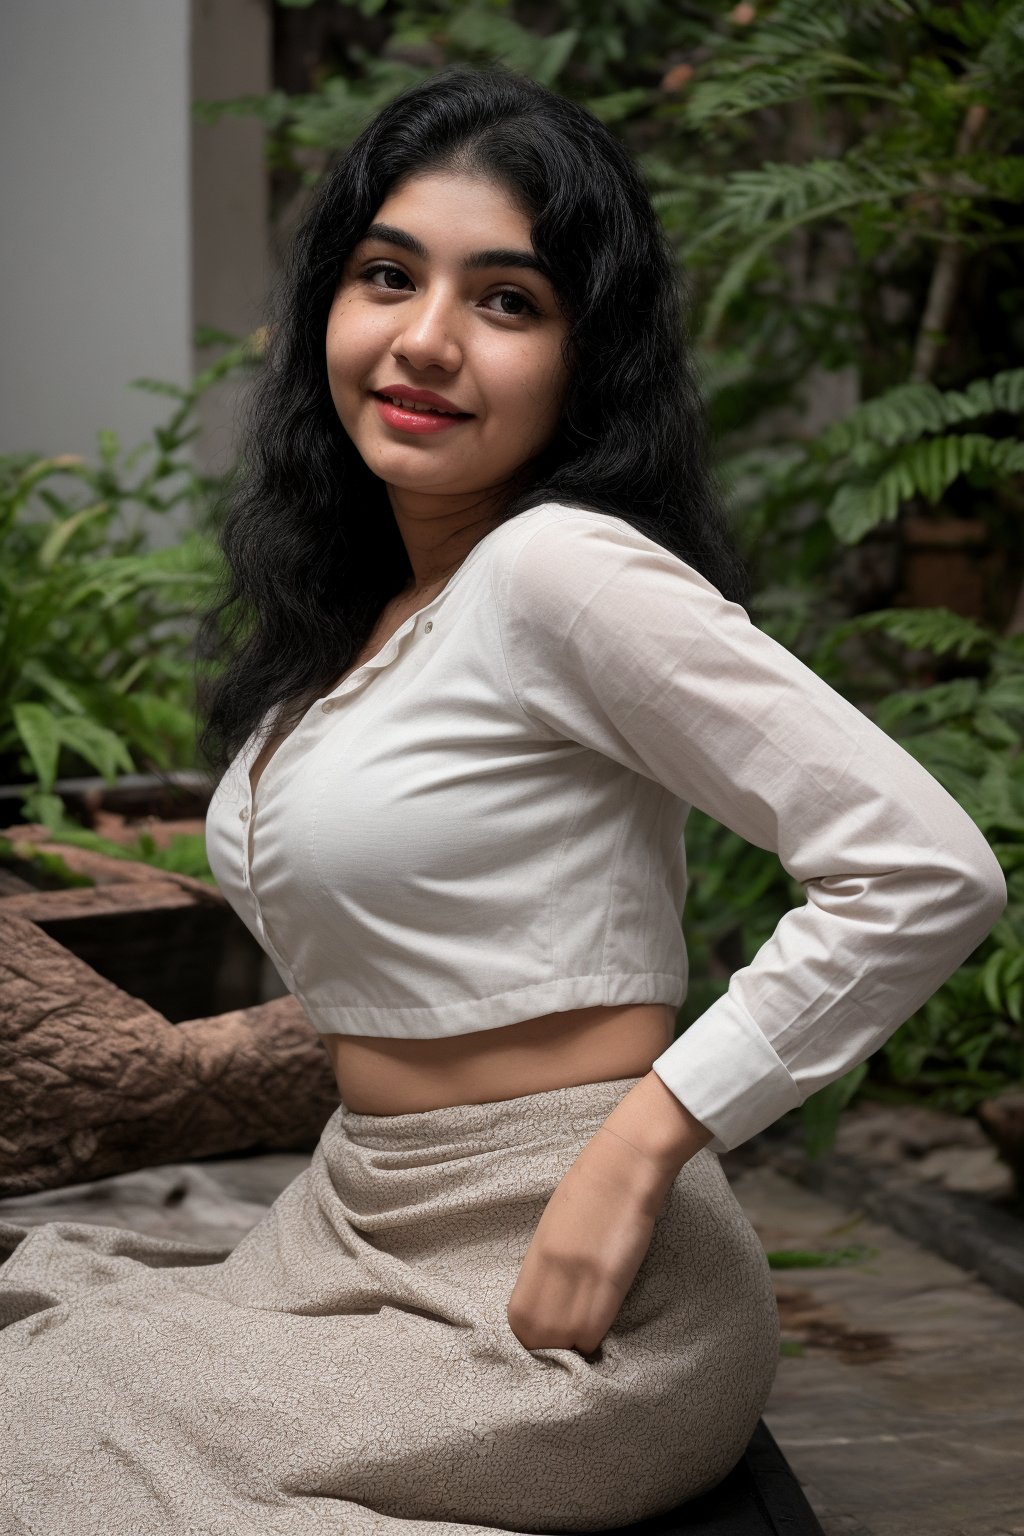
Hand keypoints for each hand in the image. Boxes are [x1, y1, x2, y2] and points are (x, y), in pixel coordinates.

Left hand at [506, 1125, 671, 1355]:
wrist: (625, 1163)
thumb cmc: (591, 1185)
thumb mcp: (554, 1222)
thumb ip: (545, 1261)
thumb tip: (545, 1294)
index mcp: (537, 1254)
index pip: (518, 1319)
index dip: (530, 1335)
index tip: (543, 1333)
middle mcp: (554, 1269)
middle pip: (538, 1336)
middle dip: (549, 1346)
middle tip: (563, 1340)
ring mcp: (582, 1275)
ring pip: (567, 1339)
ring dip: (574, 1345)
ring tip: (582, 1335)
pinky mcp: (613, 1278)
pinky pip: (595, 1328)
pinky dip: (595, 1336)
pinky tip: (598, 1326)